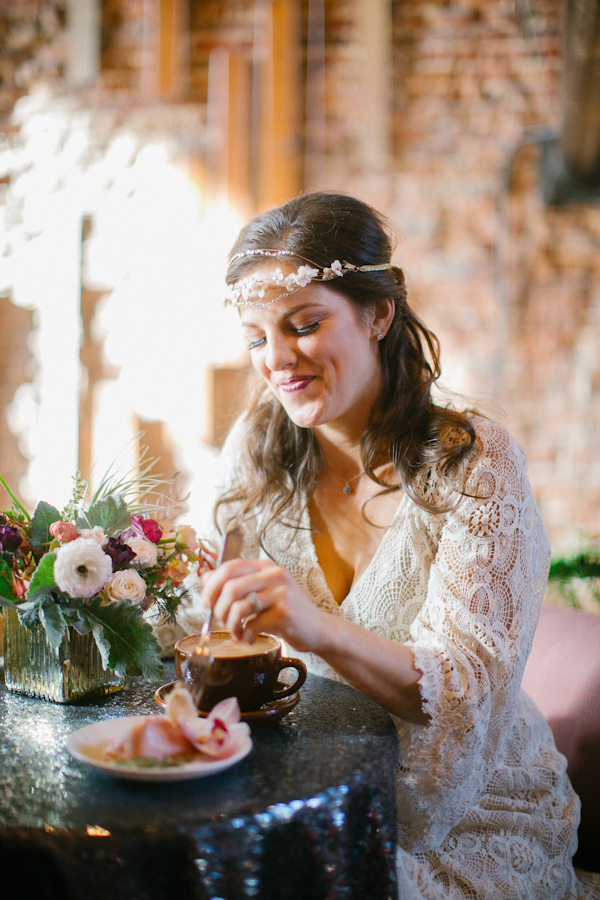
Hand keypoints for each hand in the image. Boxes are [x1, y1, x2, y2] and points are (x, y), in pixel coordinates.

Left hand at [200, 558, 325, 649]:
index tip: (205, 603)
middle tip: (221, 621)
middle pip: (230, 586)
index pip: (229, 567)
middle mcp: (274, 574)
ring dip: (231, 625)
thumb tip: (205, 579)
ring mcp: (281, 592)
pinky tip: (250, 638)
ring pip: (238, 607)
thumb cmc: (285, 611)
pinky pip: (252, 625)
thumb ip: (237, 584)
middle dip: (218, 608)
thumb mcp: (262, 593)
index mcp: (265, 566)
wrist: (318, 629)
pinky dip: (245, 636)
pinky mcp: (285, 612)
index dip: (211, 585)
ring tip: (236, 632)